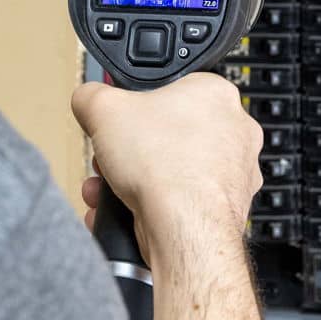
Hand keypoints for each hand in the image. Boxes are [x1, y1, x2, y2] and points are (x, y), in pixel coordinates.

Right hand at [71, 74, 262, 262]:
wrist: (183, 229)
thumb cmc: (165, 165)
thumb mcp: (103, 107)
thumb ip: (92, 94)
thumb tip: (88, 98)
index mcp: (215, 95)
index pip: (170, 90)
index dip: (136, 105)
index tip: (118, 119)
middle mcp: (232, 133)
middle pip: (166, 135)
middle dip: (129, 150)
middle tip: (111, 156)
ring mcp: (232, 175)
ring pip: (169, 172)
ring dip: (131, 180)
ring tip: (108, 187)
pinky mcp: (221, 211)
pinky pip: (176, 203)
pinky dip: (147, 207)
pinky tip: (121, 211)